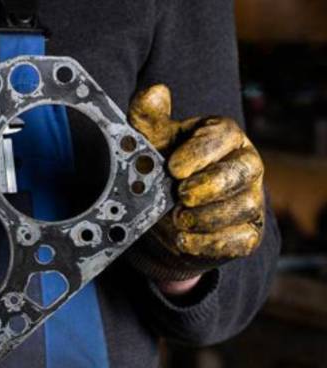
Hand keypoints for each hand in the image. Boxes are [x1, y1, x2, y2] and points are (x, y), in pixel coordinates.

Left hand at [126, 84, 264, 286]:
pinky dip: (211, 243)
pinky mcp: (247, 233)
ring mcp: (249, 199)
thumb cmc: (163, 169)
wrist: (165, 217)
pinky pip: (240, 239)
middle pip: (243, 170)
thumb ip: (148, 118)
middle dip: (211, 185)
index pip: (224, 135)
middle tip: (181, 196)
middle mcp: (243, 165)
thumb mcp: (150, 142)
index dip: (201, 151)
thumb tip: (154, 93)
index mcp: (223, 137)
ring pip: (244, 206)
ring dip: (208, 217)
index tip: (173, 167)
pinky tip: (185, 240)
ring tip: (177, 220)